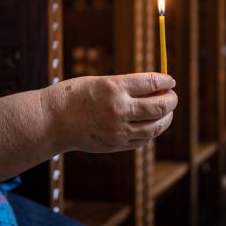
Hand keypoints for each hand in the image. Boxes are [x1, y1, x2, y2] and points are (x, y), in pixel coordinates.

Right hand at [43, 73, 177, 152]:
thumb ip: (128, 87)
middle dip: (171, 100)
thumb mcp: (102, 82)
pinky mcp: (116, 144)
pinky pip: (143, 139)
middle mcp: (118, 109)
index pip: (151, 83)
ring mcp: (118, 130)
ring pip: (155, 126)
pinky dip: (152, 131)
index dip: (165, 81)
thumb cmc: (76, 96)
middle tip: (172, 96)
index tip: (170, 80)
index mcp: (114, 88)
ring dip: (166, 118)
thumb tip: (157, 89)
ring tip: (167, 111)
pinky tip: (152, 124)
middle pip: (159, 106)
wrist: (52, 120)